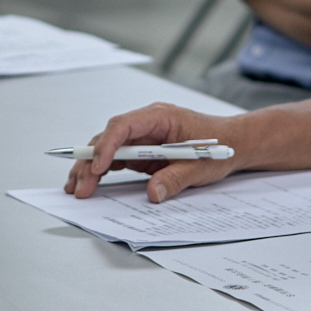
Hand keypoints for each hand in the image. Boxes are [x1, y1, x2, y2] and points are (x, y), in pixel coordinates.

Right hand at [63, 103, 242, 202]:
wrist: (234, 142)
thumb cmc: (221, 145)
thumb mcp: (201, 165)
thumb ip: (175, 178)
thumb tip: (152, 194)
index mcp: (160, 116)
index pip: (123, 126)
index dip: (107, 145)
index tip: (98, 167)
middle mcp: (146, 123)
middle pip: (109, 138)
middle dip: (91, 162)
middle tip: (80, 187)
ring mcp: (142, 136)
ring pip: (107, 148)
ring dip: (90, 167)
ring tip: (76, 188)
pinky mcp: (142, 150)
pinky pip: (116, 158)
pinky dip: (101, 170)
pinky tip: (88, 183)